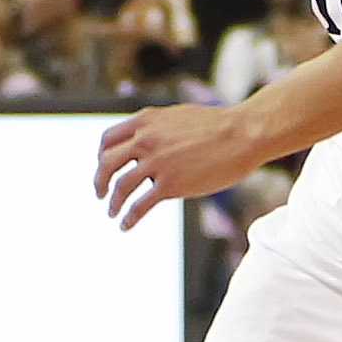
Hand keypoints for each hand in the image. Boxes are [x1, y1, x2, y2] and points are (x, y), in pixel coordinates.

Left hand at [96, 99, 266, 227]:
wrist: (242, 134)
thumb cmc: (217, 125)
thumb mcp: (177, 116)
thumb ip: (156, 127)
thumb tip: (145, 140)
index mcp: (146, 121)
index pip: (108, 140)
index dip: (102, 156)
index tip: (104, 167)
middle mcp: (146, 140)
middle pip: (106, 163)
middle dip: (99, 181)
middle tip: (100, 193)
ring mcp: (157, 163)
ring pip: (120, 186)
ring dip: (113, 203)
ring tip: (112, 213)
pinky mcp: (170, 185)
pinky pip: (139, 205)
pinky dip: (129, 218)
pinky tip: (126, 225)